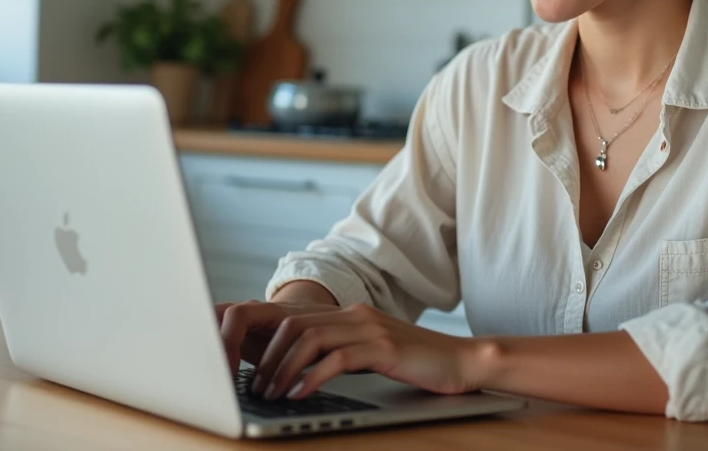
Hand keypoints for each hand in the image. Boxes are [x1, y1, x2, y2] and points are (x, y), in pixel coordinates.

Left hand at [220, 300, 484, 400]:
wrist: (463, 361)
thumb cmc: (417, 363)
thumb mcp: (371, 353)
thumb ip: (339, 352)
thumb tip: (297, 370)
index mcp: (348, 314)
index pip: (292, 318)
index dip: (262, 338)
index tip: (244, 364)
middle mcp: (354, 315)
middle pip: (292, 325)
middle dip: (264, 357)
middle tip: (252, 386)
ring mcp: (368, 328)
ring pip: (308, 339)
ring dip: (282, 369)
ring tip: (271, 393)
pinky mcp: (382, 347)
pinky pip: (336, 359)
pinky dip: (311, 377)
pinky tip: (300, 394)